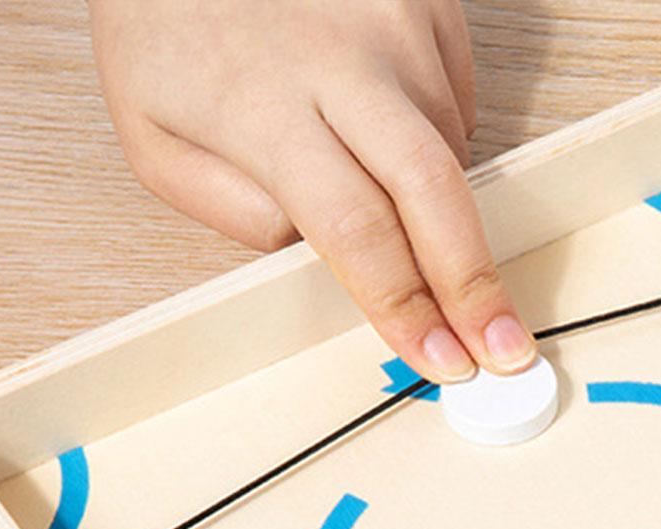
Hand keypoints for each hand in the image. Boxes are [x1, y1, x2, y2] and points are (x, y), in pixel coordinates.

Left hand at [88, 0, 533, 380]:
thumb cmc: (167, 24)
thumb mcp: (154, 135)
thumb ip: (233, 213)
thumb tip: (322, 254)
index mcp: (263, 108)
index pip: (358, 232)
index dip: (407, 308)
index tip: (442, 360)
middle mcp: (342, 62)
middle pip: (435, 195)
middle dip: (475, 286)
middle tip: (506, 350)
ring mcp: (394, 24)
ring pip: (448, 154)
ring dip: (430, 200)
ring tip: (373, 177)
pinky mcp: (425, 1)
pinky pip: (455, 102)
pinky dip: (430, 133)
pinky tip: (377, 117)